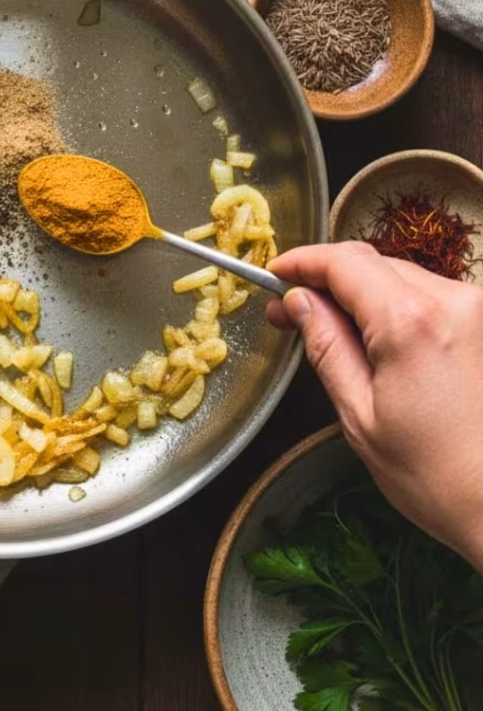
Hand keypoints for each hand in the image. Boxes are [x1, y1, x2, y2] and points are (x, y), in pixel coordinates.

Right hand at [266, 241, 482, 571]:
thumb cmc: (434, 475)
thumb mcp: (359, 414)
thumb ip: (326, 346)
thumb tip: (298, 302)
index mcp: (412, 322)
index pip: (344, 262)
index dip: (302, 262)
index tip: (274, 274)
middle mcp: (455, 302)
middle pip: (374, 263)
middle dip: (328, 279)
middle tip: (291, 309)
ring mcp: (480, 311)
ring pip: (403, 277)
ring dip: (363, 292)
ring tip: (332, 328)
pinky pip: (432, 297)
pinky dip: (396, 306)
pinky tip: (377, 339)